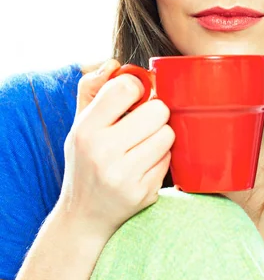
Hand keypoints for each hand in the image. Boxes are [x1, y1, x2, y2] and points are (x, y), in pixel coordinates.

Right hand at [57, 59, 174, 238]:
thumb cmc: (84, 162)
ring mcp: (125, 175)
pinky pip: (169, 160)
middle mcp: (103, 152)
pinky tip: (144, 165)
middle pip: (158, 110)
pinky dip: (161, 159)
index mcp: (85, 129)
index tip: (136, 97)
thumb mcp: (78, 125)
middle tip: (144, 122)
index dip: (138, 88)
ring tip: (143, 145)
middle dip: (154, 113)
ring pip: (168, 135)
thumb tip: (114, 63)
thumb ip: (92, 89)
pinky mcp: (144, 193)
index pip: (127, 88)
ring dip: (160, 136)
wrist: (83, 216)